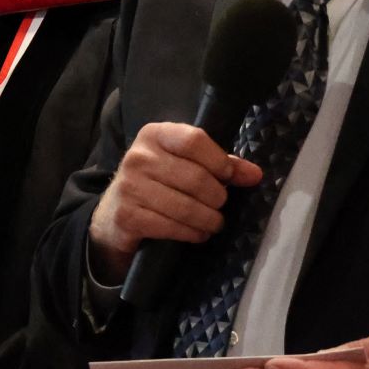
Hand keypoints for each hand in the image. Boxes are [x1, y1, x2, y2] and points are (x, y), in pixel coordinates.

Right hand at [88, 123, 262, 282]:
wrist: (114, 214)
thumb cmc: (157, 183)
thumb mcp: (182, 164)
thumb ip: (220, 165)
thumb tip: (255, 174)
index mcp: (154, 135)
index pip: (194, 140)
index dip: (219, 160)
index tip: (230, 176)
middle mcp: (138, 157)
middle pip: (195, 177)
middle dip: (216, 197)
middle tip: (220, 205)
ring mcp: (130, 187)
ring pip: (185, 206)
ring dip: (208, 219)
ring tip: (213, 222)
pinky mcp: (128, 216)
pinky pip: (171, 226)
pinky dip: (192, 233)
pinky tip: (198, 233)